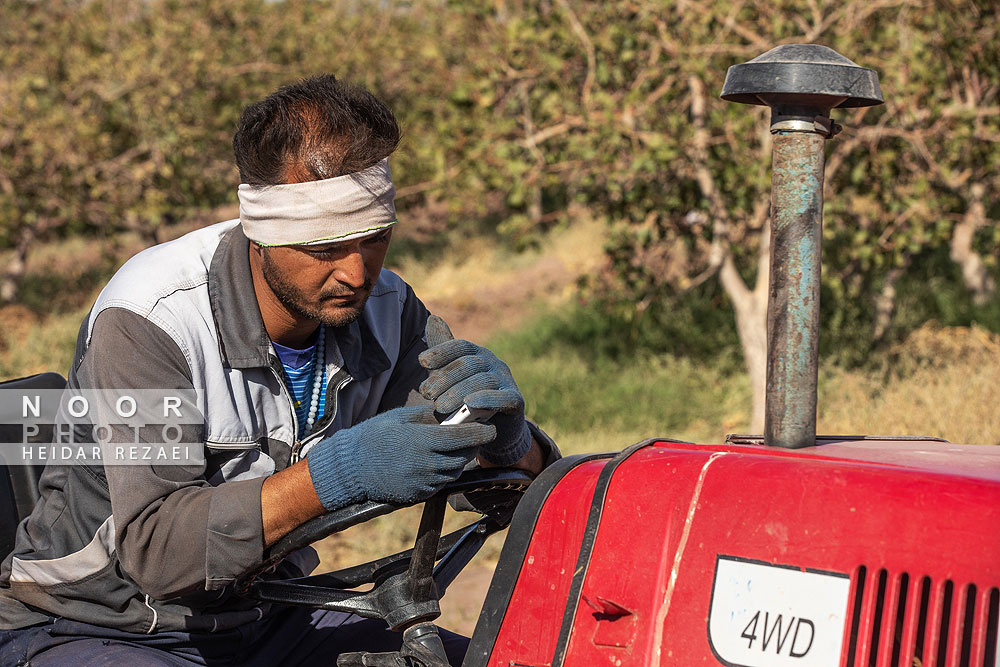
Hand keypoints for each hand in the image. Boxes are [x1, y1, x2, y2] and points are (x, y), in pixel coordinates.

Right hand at [306, 404, 495, 509]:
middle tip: (477, 435)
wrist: (350, 469)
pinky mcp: (419, 494)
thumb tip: (451, 412)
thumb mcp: (400, 418)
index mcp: (422, 441)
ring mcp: (423, 482)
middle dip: (474, 445)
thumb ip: (428, 416)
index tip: (491, 427)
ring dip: (460, 459)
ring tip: (456, 447)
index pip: (463, 436)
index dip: (481, 432)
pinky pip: (441, 483)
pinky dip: (445, 472)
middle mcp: (426, 464)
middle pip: (464, 456)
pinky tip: (438, 461)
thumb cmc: (373, 436)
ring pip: (454, 471)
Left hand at [418, 315, 531, 465]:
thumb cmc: (467, 397)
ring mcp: (506, 380)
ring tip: (439, 407)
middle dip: (445, 378)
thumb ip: (442, 352)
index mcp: (478, 354)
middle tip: (426, 393)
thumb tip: (433, 318)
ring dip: (459, 392)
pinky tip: (470, 403)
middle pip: (469, 364)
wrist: (494, 427)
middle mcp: (494, 362)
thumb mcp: (451, 376)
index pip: (460, 346)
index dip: (441, 351)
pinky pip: (503, 397)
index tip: (421, 361)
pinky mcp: (516, 400)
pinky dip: (487, 399)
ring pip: (482, 381)